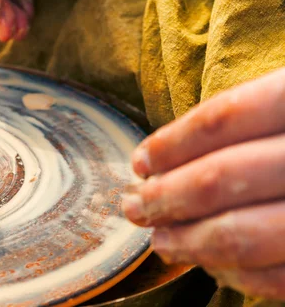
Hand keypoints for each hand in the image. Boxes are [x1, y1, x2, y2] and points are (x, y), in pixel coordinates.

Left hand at [122, 67, 284, 299]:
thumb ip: (259, 117)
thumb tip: (166, 158)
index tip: (139, 161)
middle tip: (133, 207)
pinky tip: (214, 266)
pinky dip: (241, 277)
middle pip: (223, 179)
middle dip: (166, 197)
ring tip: (160, 239)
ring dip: (191, 242)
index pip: (224, 119)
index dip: (172, 144)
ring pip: (246, 237)